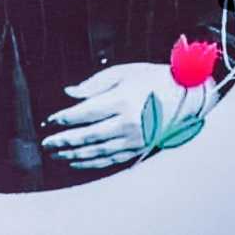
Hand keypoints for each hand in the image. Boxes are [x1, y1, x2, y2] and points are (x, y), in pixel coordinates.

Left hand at [41, 63, 191, 169]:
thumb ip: (95, 83)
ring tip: (56, 154)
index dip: (64, 119)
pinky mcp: (139, 148)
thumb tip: (70, 93)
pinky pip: (110, 159)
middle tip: (47, 143)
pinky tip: (77, 162)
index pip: (85, 114)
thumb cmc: (154, 78)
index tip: (50, 121)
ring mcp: (134, 139)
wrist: (187, 95)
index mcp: (122, 101)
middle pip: (88, 136)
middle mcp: (127, 124)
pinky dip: (91, 162)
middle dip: (64, 141)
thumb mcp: (124, 72)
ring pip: (97, 152)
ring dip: (74, 155)